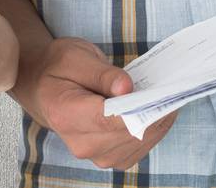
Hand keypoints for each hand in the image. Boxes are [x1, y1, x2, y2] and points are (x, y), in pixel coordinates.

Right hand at [16, 35, 178, 169]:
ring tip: (165, 95)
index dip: (136, 107)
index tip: (159, 92)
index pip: (107, 118)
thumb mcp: (76, 56)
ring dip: (156, 120)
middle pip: (127, 132)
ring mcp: (95, 155)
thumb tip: (127, 87)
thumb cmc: (59, 68)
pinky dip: (153, 129)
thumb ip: (101, 72)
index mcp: (65, 114)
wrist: (45, 89)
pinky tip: (157, 109)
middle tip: (170, 87)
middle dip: (152, 110)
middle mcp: (80, 143)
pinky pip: (140, 148)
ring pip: (138, 142)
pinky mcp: (110, 158)